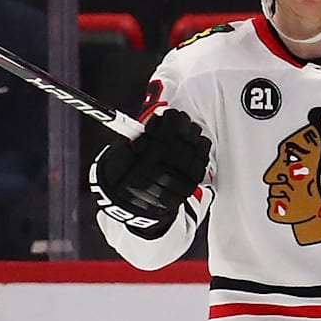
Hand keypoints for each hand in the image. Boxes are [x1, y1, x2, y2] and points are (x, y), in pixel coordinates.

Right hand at [91, 109, 210, 235]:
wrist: (127, 207)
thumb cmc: (121, 180)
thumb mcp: (119, 155)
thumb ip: (139, 137)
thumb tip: (157, 120)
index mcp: (143, 165)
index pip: (165, 135)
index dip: (168, 119)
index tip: (166, 113)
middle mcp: (162, 176)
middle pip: (181, 141)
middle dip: (181, 123)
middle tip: (177, 117)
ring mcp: (176, 183)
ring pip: (193, 151)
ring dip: (193, 134)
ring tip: (187, 128)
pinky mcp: (187, 188)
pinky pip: (200, 165)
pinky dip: (201, 150)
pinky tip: (198, 143)